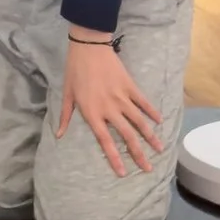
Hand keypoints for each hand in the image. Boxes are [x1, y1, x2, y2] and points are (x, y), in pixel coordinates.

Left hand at [57, 34, 166, 176]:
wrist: (88, 46)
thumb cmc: (75, 70)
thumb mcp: (67, 94)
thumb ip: (66, 116)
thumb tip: (59, 135)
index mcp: (92, 113)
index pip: (105, 141)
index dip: (115, 158)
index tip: (123, 173)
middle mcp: (109, 109)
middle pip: (127, 136)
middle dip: (138, 154)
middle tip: (148, 168)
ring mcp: (121, 98)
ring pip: (139, 122)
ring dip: (150, 137)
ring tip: (160, 149)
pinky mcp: (130, 86)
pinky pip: (143, 102)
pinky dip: (152, 112)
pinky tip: (159, 121)